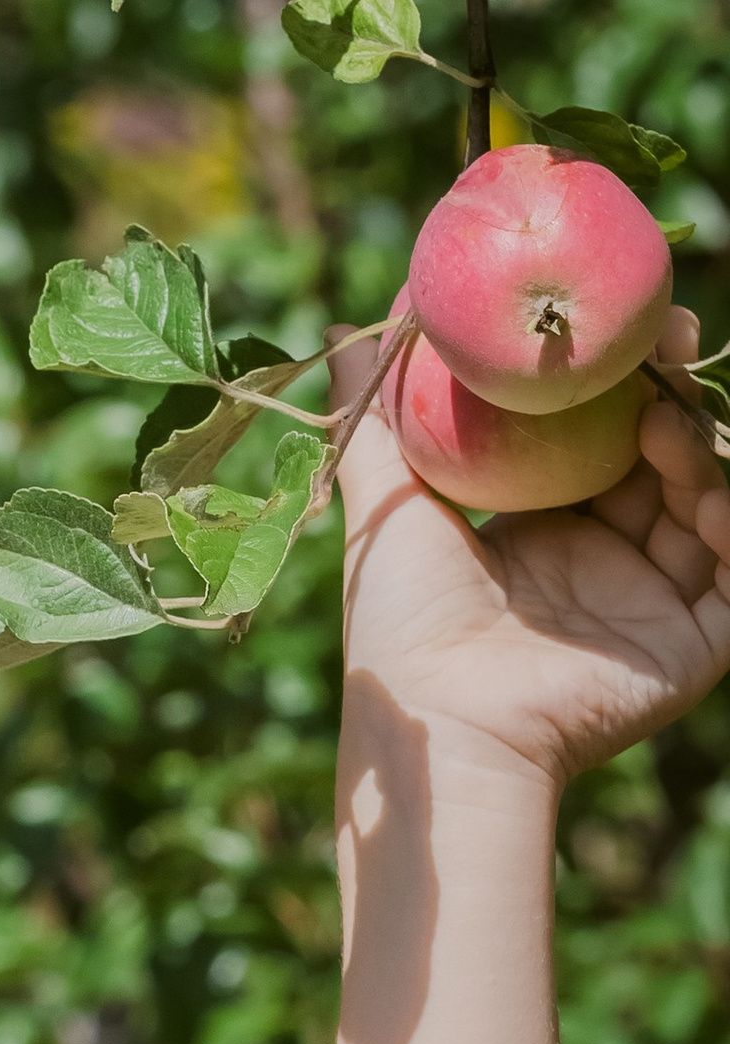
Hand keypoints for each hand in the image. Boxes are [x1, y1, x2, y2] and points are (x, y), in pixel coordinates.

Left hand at [327, 307, 729, 790]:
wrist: (441, 719)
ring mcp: (651, 603)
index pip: (601, 441)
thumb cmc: (400, 622)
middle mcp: (601, 564)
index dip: (620, 384)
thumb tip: (349, 328)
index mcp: (538, 533)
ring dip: (699, 454)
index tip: (627, 324)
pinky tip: (709, 494)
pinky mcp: (694, 645)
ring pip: (709, 507)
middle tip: (671, 340)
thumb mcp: (384, 503)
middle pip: (664, 464)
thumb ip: (376, 414)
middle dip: (674, 401)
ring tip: (661, 425)